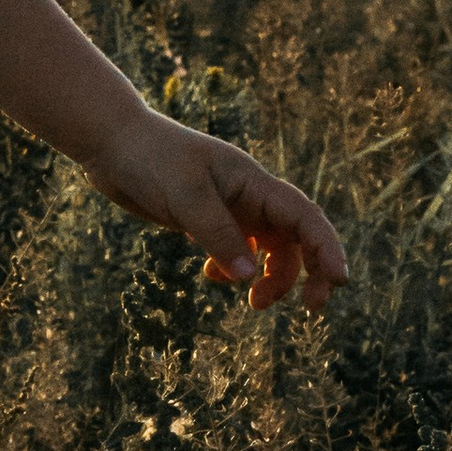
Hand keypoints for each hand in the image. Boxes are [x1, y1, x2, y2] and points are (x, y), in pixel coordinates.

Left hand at [85, 105, 347, 313]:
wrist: (111, 142)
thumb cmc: (149, 158)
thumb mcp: (185, 197)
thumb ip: (217, 235)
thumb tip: (248, 277)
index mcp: (252, 182)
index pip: (304, 216)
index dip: (328, 248)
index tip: (340, 281)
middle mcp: (248, 196)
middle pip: (296, 238)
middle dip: (309, 272)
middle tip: (311, 308)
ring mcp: (229, 208)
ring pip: (267, 249)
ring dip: (269, 277)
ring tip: (254, 304)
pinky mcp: (206, 219)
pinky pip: (235, 250)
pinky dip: (233, 269)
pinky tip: (212, 275)